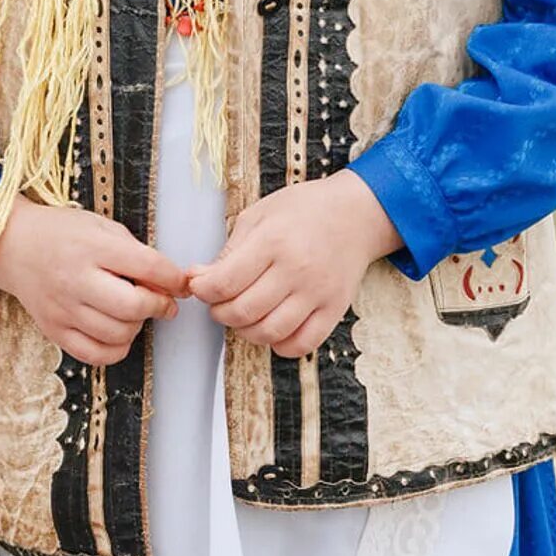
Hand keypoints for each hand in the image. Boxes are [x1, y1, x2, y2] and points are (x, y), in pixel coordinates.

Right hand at [0, 196, 186, 368]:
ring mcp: (62, 308)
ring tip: (133, 313)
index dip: (174, 279)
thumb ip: (135, 252)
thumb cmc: (61, 234)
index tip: (182, 283)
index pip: (148, 266)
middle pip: (133, 305)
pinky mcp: (53, 329)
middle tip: (162, 302)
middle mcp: (75, 278)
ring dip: (137, 326)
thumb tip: (168, 284)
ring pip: (118, 333)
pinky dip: (116, 349)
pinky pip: (95, 354)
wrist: (12, 246)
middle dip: (158, 305)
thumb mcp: (101, 226)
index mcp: (91, 246)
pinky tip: (118, 333)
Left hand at [189, 173, 399, 358]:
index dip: (203, 291)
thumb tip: (200, 278)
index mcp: (273, 241)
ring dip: (246, 331)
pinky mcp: (334, 309)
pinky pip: (302, 344)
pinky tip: (272, 329)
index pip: (225, 283)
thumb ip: (229, 250)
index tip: (200, 287)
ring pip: (269, 332)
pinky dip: (280, 345)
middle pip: (243, 311)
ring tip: (243, 315)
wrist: (356, 214)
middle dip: (219, 312)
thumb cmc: (306, 210)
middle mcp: (296, 269)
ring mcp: (318, 292)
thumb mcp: (259, 215)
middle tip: (219, 302)